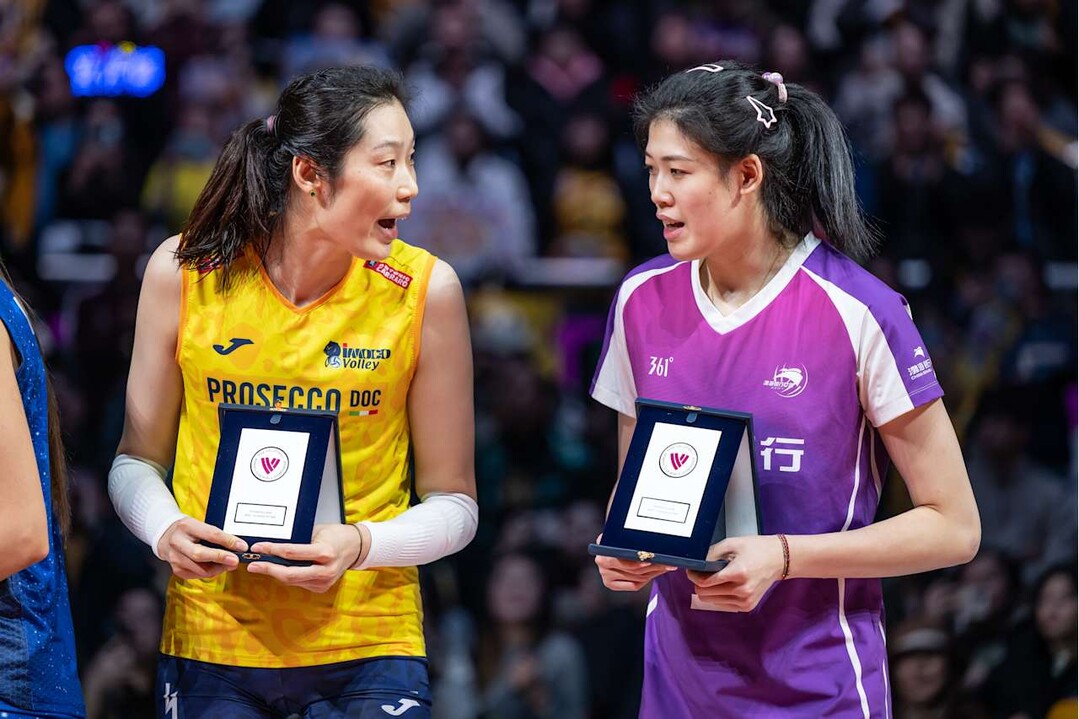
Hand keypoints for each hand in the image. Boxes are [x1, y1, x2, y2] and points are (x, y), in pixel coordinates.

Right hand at [156, 517, 246, 579]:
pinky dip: (210, 572)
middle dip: (221, 558)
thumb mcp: (200, 525)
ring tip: (230, 564)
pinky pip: (197, 575)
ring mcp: (175, 558)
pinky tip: (218, 567)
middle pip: (200, 554)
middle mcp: (178, 542)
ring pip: (200, 569)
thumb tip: (237, 546)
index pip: (210, 534)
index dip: (228, 541)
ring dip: (218, 568)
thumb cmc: (188, 529)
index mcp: (187, 526)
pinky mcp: (176, 569)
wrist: (165, 536)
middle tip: (235, 561)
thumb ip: (215, 535)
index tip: (242, 546)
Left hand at [246, 522, 364, 592]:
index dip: (272, 550)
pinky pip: (299, 583)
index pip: (291, 554)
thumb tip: (273, 542)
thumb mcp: (317, 531)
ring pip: (292, 580)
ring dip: (275, 573)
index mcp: (325, 553)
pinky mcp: (321, 588)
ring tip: (261, 566)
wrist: (355, 548)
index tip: (258, 547)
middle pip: (289, 574)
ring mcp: (324, 582)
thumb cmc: (335, 535)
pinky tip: (279, 570)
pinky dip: (288, 576)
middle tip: (252, 565)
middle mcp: (325, 570)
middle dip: (268, 569)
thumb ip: (298, 539)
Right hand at [594, 534, 675, 590]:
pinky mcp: (611, 584)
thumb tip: (655, 539)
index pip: (622, 558)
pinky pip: (634, 585)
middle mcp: (601, 562)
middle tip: (668, 563)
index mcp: (603, 547)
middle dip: (653, 566)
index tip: (652, 559)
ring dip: (654, 572)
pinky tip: (657, 572)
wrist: (612, 544)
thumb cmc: (622, 537)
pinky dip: (647, 579)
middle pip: (632, 570)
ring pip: (636, 577)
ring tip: (667, 566)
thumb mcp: (625, 534)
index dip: (637, 561)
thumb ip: (632, 538)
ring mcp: (605, 575)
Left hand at [686, 535, 784, 611]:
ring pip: (711, 601)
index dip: (694, 576)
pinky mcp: (747, 606)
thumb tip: (696, 562)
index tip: (691, 570)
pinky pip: (722, 605)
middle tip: (701, 572)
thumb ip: (711, 553)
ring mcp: (745, 601)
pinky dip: (718, 596)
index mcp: (739, 573)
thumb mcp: (732, 543)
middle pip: (705, 594)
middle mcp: (742, 590)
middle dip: (699, 583)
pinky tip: (723, 585)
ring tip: (714, 577)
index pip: (705, 582)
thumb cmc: (758, 549)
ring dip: (708, 590)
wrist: (780, 559)